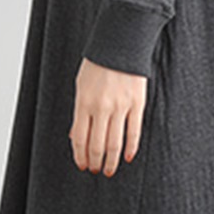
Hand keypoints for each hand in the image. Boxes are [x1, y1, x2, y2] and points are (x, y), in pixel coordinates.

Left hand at [69, 57, 147, 176]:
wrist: (120, 42)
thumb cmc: (98, 63)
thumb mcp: (81, 85)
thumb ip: (80, 112)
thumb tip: (76, 137)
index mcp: (83, 102)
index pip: (79, 138)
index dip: (80, 156)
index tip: (82, 165)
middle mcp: (101, 107)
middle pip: (96, 145)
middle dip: (95, 162)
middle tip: (95, 171)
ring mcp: (120, 107)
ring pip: (115, 143)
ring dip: (110, 161)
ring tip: (109, 170)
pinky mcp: (137, 104)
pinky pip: (134, 132)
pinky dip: (130, 148)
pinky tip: (126, 157)